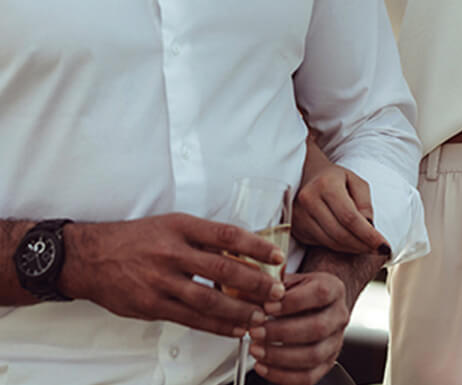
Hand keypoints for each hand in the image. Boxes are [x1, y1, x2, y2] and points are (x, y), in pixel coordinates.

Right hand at [61, 213, 285, 336]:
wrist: (92, 257)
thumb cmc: (136, 238)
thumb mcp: (171, 224)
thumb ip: (203, 237)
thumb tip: (241, 249)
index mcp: (181, 227)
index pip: (227, 235)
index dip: (255, 246)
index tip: (276, 257)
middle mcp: (173, 252)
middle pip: (223, 269)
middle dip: (255, 283)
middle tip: (277, 292)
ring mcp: (162, 281)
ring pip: (209, 299)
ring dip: (240, 310)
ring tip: (262, 316)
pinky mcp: (152, 305)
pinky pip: (191, 319)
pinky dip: (217, 325)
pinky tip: (234, 328)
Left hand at [249, 271, 348, 384]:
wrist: (317, 304)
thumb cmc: (301, 290)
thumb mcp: (291, 279)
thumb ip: (274, 286)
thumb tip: (251, 295)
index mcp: (334, 289)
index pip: (319, 294)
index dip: (292, 302)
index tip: (267, 307)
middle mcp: (339, 316)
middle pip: (317, 328)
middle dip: (281, 333)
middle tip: (256, 332)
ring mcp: (335, 342)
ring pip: (313, 356)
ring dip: (280, 356)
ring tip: (256, 350)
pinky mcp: (327, 364)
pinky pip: (308, 377)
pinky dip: (282, 376)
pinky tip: (264, 366)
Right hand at [294, 165, 390, 255]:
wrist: (307, 174)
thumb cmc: (336, 178)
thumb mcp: (356, 182)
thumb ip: (365, 203)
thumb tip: (369, 226)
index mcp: (326, 184)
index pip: (350, 217)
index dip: (368, 235)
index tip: (384, 246)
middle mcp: (308, 199)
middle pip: (340, 233)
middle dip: (362, 245)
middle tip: (378, 250)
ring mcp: (299, 215)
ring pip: (331, 242)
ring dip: (352, 249)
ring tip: (367, 247)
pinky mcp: (296, 227)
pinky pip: (321, 244)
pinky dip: (339, 247)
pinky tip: (350, 243)